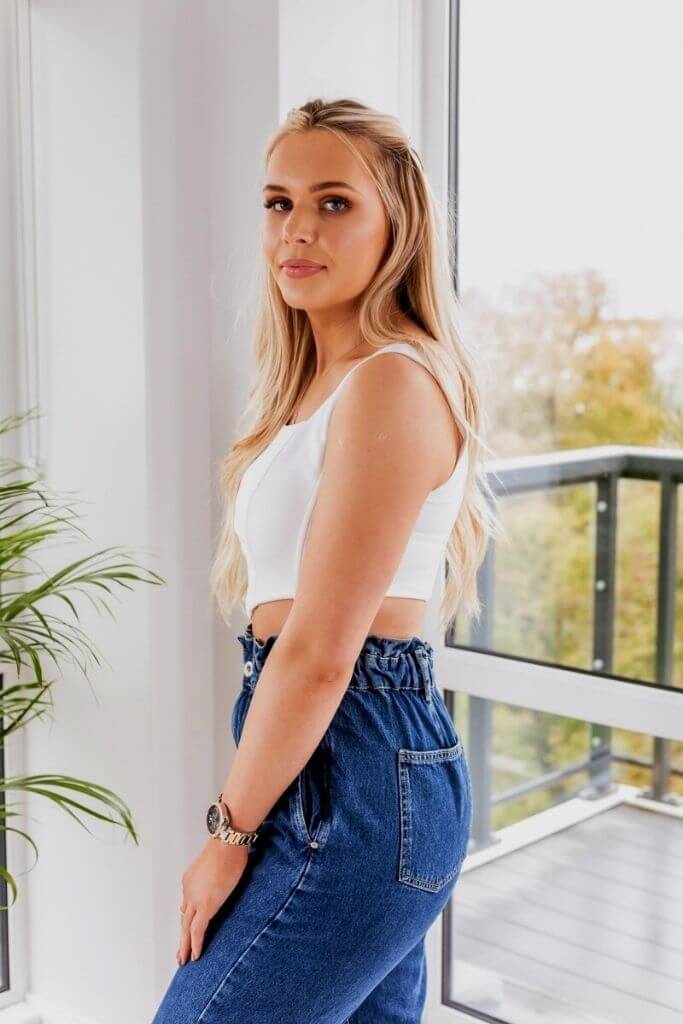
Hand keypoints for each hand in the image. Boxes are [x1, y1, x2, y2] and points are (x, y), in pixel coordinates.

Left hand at [177, 837, 248, 964]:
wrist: (226, 844)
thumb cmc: (227, 848)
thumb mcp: (216, 864)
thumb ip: (213, 877)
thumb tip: (217, 884)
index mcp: (190, 880)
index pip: (187, 905)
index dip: (187, 919)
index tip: (187, 930)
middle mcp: (188, 891)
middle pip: (183, 919)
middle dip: (181, 937)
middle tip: (180, 953)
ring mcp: (195, 899)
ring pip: (186, 928)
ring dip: (185, 945)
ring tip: (184, 960)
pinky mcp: (205, 907)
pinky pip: (197, 931)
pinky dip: (195, 944)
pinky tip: (196, 956)